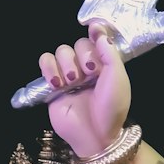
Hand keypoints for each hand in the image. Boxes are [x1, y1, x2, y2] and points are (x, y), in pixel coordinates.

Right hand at [38, 26, 132, 159]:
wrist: (95, 134)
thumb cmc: (111, 107)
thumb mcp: (118, 78)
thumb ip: (109, 52)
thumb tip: (97, 30)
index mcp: (105, 64)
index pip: (96, 39)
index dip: (95, 33)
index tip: (94, 30)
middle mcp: (86, 67)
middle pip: (77, 44)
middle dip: (83, 56)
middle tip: (89, 74)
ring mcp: (68, 75)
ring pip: (60, 51)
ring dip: (67, 63)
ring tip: (73, 81)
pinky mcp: (52, 84)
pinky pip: (45, 62)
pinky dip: (49, 68)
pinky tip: (58, 82)